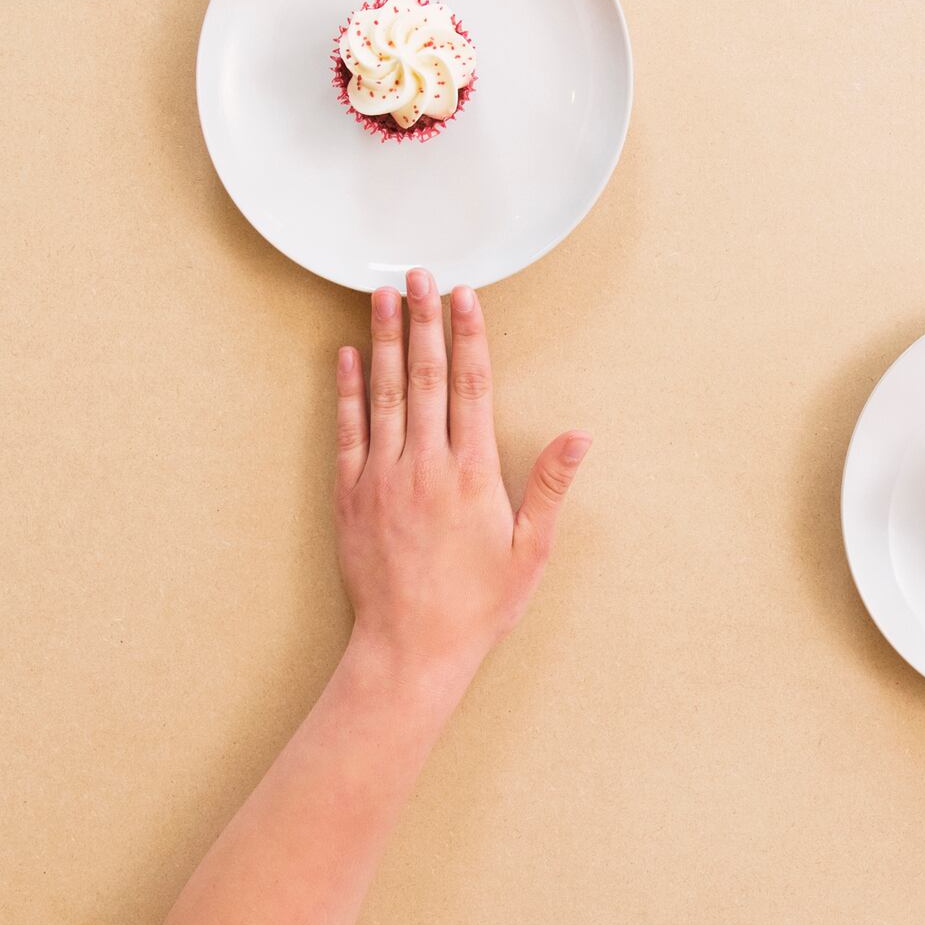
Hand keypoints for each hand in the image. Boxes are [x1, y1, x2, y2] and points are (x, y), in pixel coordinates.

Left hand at [333, 269, 589, 715]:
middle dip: (422, 319)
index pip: (471, 386)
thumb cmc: (477, 606)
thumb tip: (579, 435)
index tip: (464, 296)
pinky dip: (346, 390)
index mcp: (473, 474)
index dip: (468, 336)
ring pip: (382, 393)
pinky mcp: (350, 497)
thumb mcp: (530, 550)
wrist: (410, 650)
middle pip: (424, 375)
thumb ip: (550, 485)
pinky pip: (347, 431)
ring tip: (380, 295)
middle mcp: (425, 465)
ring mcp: (382, 478)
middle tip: (418, 274)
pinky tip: (345, 356)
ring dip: (381, 339)